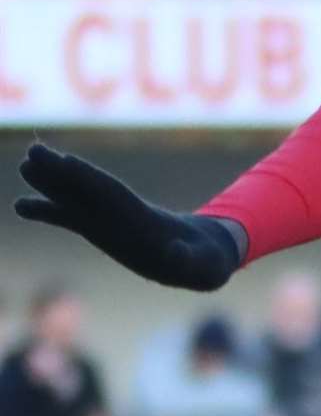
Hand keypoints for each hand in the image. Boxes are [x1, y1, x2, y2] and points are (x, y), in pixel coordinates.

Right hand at [14, 143, 241, 291]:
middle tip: (34, 152)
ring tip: (25, 165)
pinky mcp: (103, 233)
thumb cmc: (205, 262)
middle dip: (63, 173)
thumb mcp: (202, 264)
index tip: (66, 163)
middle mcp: (123, 216)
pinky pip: (70, 218)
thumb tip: (176, 253)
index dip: (89, 180)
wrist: (206, 257)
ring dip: (52, 183)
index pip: (111, 195)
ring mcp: (111, 223)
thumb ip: (187, 259)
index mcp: (143, 221)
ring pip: (76, 198)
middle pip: (88, 190)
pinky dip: (47, 210)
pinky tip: (20, 205)